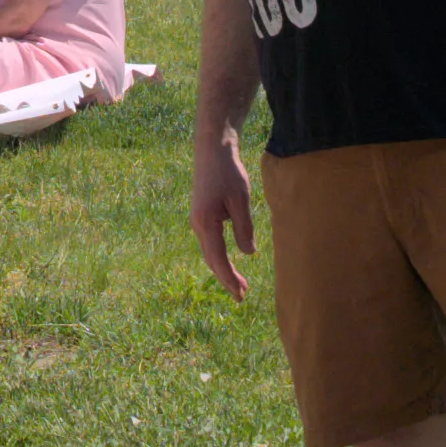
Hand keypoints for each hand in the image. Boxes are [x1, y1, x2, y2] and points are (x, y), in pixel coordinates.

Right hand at [186, 126, 257, 299]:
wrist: (212, 150)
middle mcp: (197, 225)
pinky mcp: (202, 215)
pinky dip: (219, 256)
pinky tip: (229, 260)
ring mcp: (198, 220)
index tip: (240, 294)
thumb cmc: (228, 173)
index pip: (218, 259)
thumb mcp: (240, 201)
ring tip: (239, 283)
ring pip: (209, 252)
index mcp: (205, 223)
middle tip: (241, 296)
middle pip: (211, 259)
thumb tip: (248, 253)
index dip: (229, 278)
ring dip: (223, 269)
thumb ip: (243, 228)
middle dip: (226, 278)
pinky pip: (210, 242)